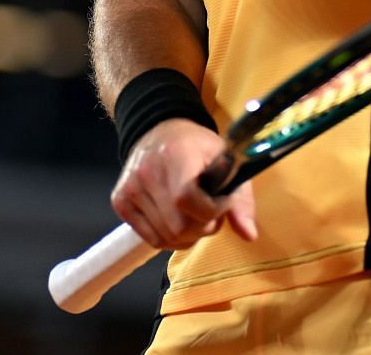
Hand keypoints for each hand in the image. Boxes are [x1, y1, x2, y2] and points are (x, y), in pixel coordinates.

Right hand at [110, 119, 258, 251]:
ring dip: (188, 235)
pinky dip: (170, 238)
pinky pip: (151, 240)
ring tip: (194, 215)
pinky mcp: (120, 202)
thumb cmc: (197, 146)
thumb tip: (249, 235)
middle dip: (203, 226)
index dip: (211, 210)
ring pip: (165, 238)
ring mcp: (130, 188)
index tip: (222, 202)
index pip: (186, 199)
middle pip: (178, 226)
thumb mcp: (225, 159)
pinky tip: (178, 220)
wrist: (158, 130)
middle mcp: (146, 172)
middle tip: (210, 211)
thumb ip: (240, 198)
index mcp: (175, 155)